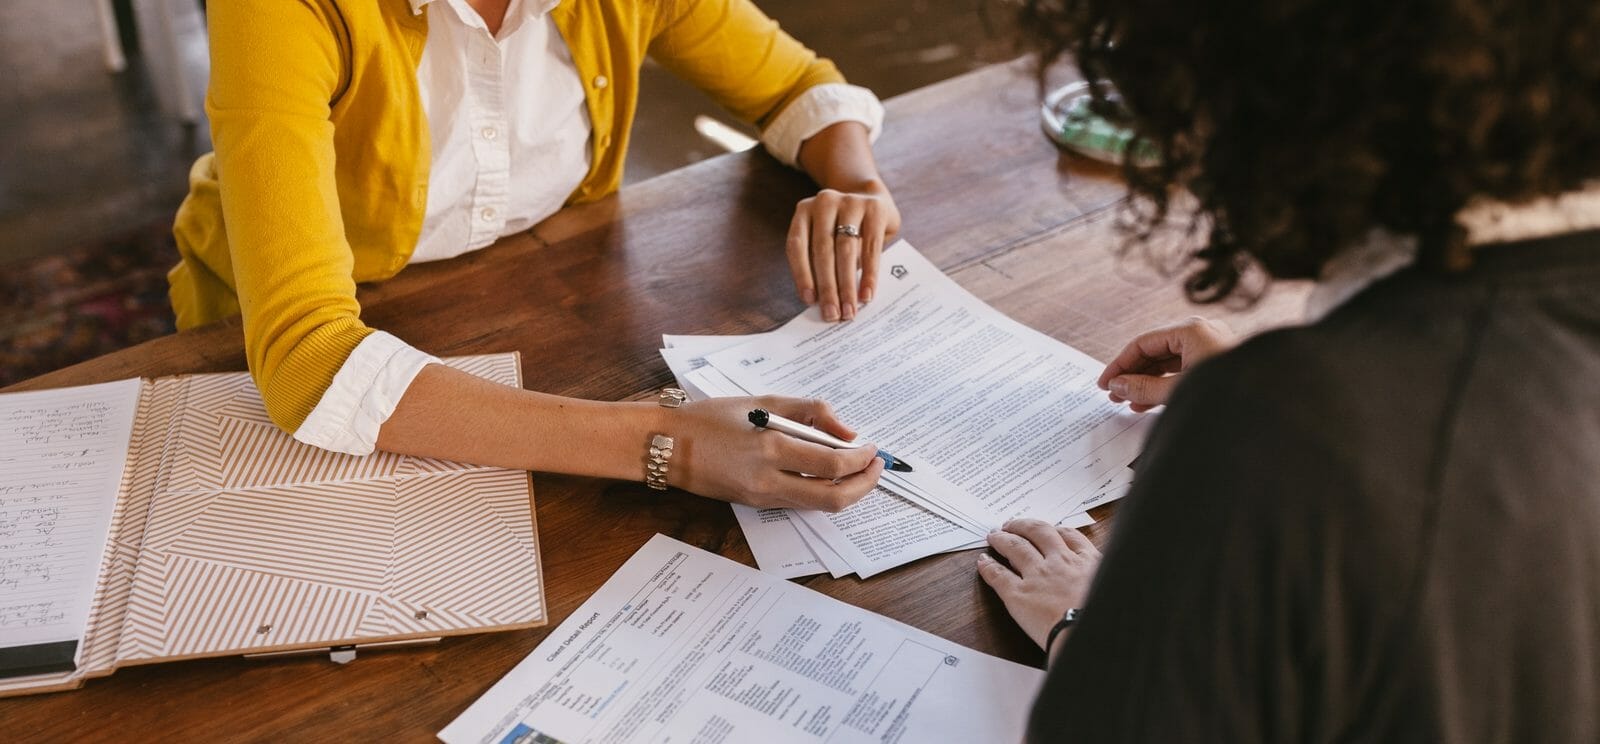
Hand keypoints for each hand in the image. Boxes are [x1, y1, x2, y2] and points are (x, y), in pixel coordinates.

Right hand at [670, 396, 883, 511]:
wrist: (666, 444)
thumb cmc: (711, 417)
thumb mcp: (764, 401)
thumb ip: (811, 412)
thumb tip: (848, 431)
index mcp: (771, 446)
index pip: (833, 464)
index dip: (861, 459)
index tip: (872, 448)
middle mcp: (768, 479)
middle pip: (834, 498)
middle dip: (864, 485)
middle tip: (875, 467)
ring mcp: (761, 497)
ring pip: (819, 505)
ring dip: (846, 490)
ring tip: (856, 469)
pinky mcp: (754, 504)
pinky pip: (799, 502)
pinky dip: (821, 490)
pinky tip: (826, 473)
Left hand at [786, 182, 900, 321]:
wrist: (874, 199)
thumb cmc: (844, 229)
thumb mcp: (827, 239)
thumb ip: (821, 262)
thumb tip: (820, 301)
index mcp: (804, 210)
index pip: (797, 246)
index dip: (801, 274)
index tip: (809, 301)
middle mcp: (824, 202)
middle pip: (822, 250)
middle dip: (827, 287)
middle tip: (832, 314)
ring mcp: (850, 202)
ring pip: (845, 249)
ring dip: (847, 284)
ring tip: (849, 310)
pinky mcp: (874, 208)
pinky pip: (871, 247)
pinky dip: (869, 274)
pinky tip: (867, 294)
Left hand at [976, 519, 1101, 650]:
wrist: (1092, 636)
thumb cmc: (1104, 620)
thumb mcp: (1112, 590)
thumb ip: (1104, 581)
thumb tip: (1099, 586)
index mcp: (1087, 562)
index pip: (1070, 536)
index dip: (1056, 530)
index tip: (1051, 530)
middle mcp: (1060, 562)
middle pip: (1038, 532)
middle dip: (1023, 525)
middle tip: (1012, 524)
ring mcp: (1038, 576)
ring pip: (1015, 547)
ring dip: (1002, 538)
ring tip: (994, 536)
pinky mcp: (1019, 594)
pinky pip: (998, 575)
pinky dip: (988, 566)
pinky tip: (983, 562)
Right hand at [1097, 316, 1234, 410]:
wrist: (1271, 407)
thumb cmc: (1231, 394)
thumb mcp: (1177, 391)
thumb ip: (1143, 388)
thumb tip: (1118, 386)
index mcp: (1192, 330)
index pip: (1143, 343)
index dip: (1119, 364)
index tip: (1105, 383)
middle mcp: (1202, 332)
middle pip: (1155, 351)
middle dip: (1132, 374)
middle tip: (1114, 394)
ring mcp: (1211, 346)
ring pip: (1168, 362)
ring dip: (1146, 382)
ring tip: (1128, 402)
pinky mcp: (1217, 362)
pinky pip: (1182, 369)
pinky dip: (1164, 384)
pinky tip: (1149, 402)